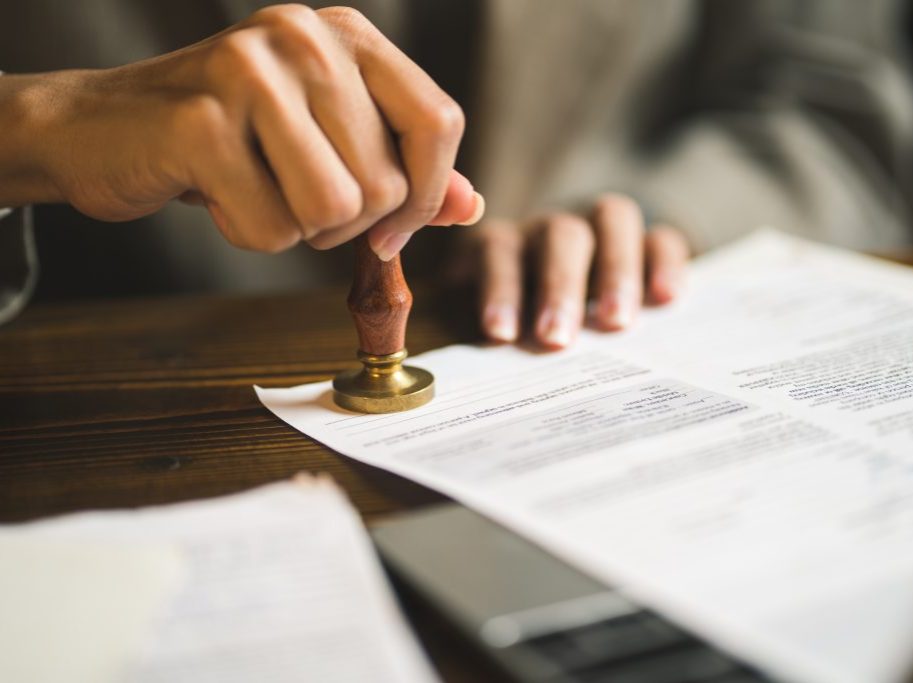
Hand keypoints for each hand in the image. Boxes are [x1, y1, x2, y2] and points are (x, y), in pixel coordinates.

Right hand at [0, 5, 482, 258]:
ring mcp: (249, 69)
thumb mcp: (328, 143)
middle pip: (386, 182)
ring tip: (253, 189)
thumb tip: (470, 204)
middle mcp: (305, 35)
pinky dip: (249, 234)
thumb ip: (403, 169)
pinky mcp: (200, 119)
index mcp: (347, 35)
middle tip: (291, 198)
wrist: (103, 130)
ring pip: (334, 208)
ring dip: (296, 229)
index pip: (438, 121)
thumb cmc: (230, 141)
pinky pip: (272, 226)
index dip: (424, 195)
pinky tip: (216, 195)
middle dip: (344, 223)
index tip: (391, 232)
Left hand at [463, 194, 688, 348]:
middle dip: (560, 286)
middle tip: (557, 338)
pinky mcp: (645, 241)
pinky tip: (666, 300)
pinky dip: (665, 263)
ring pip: (613, 219)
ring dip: (616, 270)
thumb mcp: (492, 328)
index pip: (499, 252)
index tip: (502, 335)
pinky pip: (661, 237)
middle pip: (560, 234)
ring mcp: (601, 227)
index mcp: (505, 245)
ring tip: (617, 323)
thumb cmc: (516, 325)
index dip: (500, 290)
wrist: (556, 296)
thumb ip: (489, 342)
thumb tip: (475, 382)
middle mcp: (552, 228)